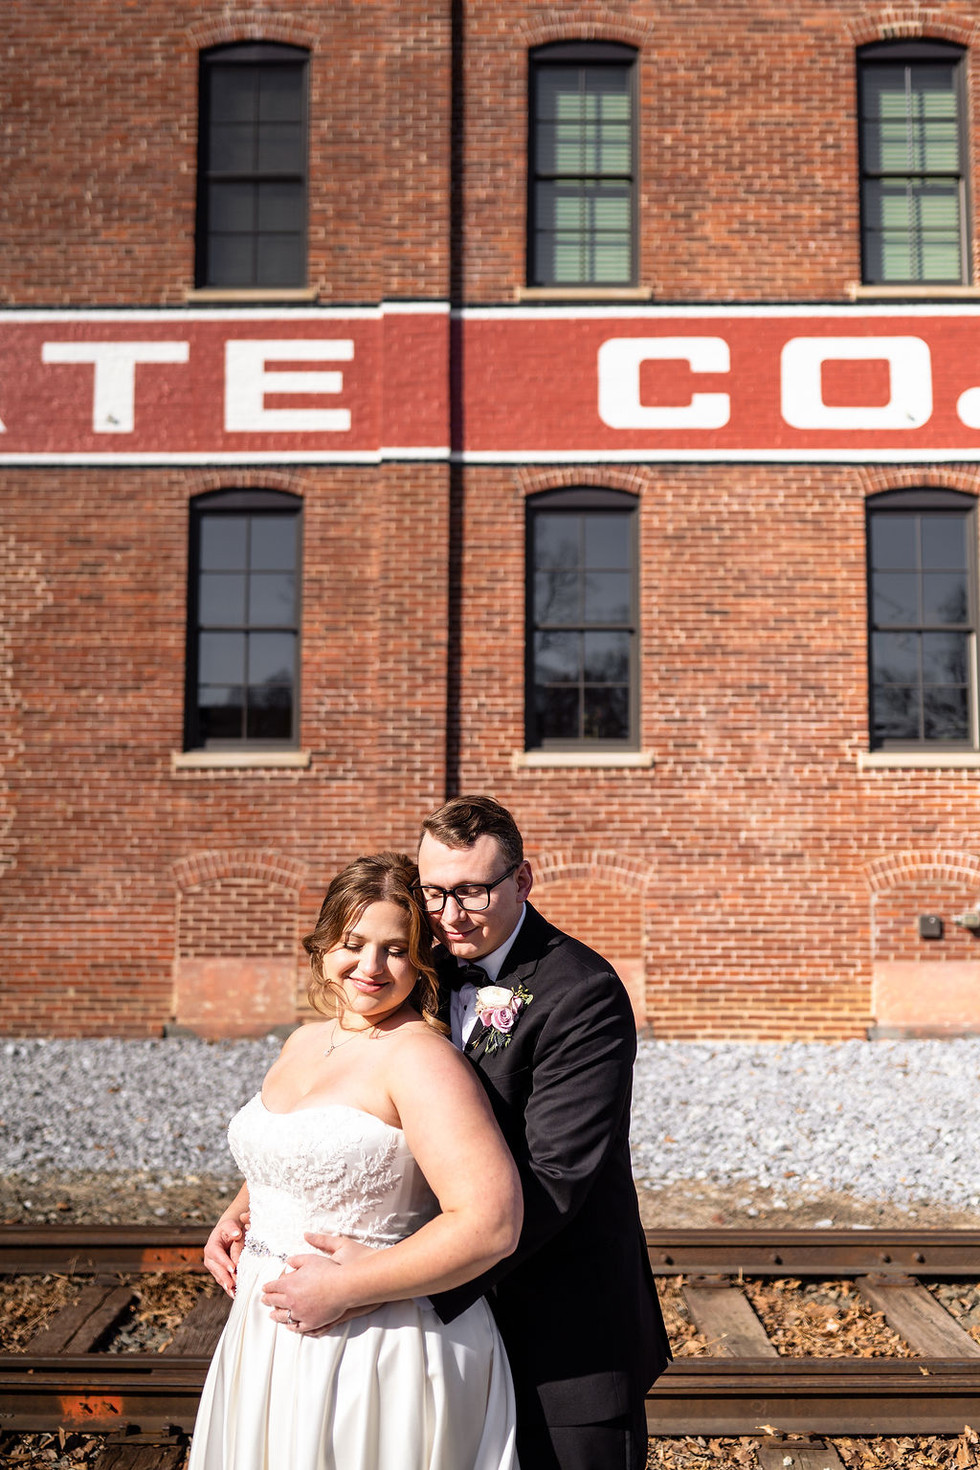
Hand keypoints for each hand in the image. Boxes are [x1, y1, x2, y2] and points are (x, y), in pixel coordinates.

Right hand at [203, 1214, 246, 1296]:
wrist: (228, 1233)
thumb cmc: (231, 1228)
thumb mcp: (231, 1225)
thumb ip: (233, 1230)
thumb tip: (236, 1234)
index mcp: (212, 1244)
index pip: (216, 1253)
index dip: (224, 1261)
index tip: (233, 1268)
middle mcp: (209, 1257)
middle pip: (216, 1268)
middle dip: (224, 1277)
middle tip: (232, 1285)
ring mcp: (213, 1266)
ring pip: (218, 1276)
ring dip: (226, 1285)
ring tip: (234, 1292)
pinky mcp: (218, 1272)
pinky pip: (222, 1281)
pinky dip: (228, 1288)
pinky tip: (234, 1294)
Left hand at [260, 1233, 377, 1333]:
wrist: (343, 1286)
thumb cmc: (328, 1270)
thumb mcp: (310, 1259)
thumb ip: (297, 1260)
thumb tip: (287, 1261)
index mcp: (289, 1284)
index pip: (273, 1286)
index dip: (268, 1287)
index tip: (264, 1288)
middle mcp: (291, 1300)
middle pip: (275, 1302)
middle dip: (268, 1300)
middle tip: (264, 1300)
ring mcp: (300, 1313)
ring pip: (283, 1317)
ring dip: (276, 1316)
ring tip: (272, 1315)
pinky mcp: (310, 1323)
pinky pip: (297, 1327)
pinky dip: (291, 1327)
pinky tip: (289, 1326)